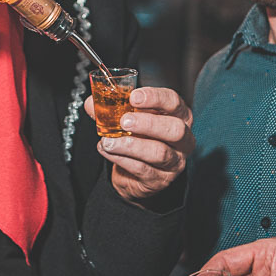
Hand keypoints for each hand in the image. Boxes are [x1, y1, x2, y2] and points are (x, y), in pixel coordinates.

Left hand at [84, 86, 193, 202]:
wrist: (135, 172)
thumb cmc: (138, 137)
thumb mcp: (127, 118)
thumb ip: (111, 108)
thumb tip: (92, 102)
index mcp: (178, 115)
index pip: (173, 102)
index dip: (154, 98)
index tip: (134, 97)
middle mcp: (183, 138)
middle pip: (174, 129)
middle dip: (148, 123)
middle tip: (124, 121)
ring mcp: (175, 160)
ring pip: (159, 152)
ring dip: (130, 145)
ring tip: (109, 141)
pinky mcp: (161, 179)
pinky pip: (143, 169)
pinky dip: (122, 159)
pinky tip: (108, 151)